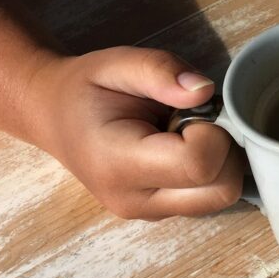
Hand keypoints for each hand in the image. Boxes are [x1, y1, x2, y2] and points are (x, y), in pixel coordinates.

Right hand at [25, 46, 241, 219]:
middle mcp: (137, 200)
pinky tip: (182, 149)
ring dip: (220, 161)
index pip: (198, 164)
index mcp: (119, 164)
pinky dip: (211, 172)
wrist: (55, 118)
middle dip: (223, 149)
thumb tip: (205, 90)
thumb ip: (160, 71)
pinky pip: (211, 197)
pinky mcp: (164, 214)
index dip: (211, 132)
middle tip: (193, 121)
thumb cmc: (86, 89)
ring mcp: (151, 213)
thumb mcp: (116, 64)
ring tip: (184, 134)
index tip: (191, 110)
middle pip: (222, 189)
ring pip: (222, 197)